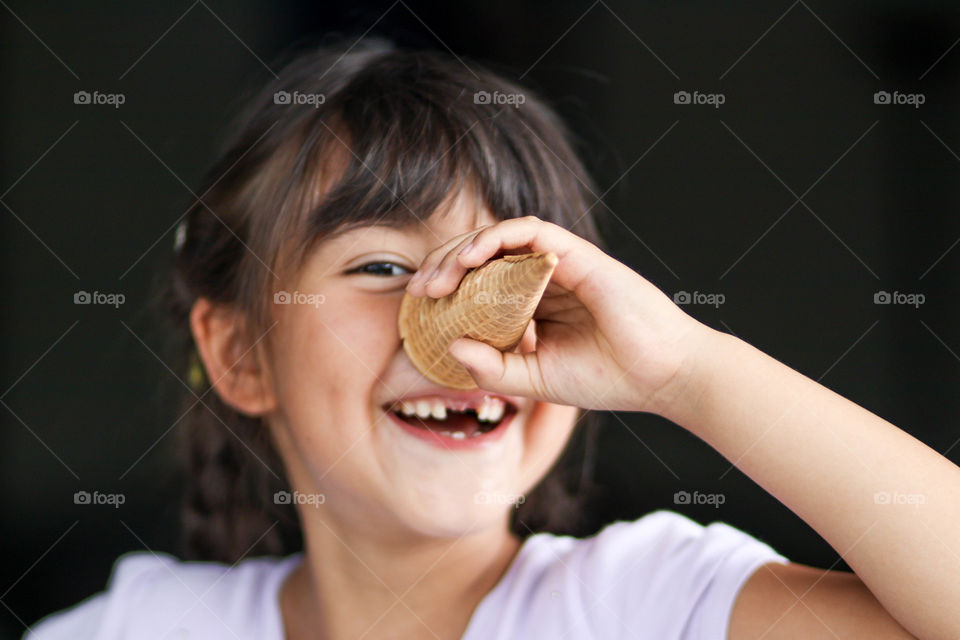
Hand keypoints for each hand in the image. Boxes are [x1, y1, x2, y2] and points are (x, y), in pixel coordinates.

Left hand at [405, 216, 708, 412]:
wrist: (661, 377)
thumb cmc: (606, 378)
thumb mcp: (535, 380)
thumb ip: (493, 368)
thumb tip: (450, 346)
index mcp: (533, 305)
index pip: (479, 283)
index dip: (446, 287)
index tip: (419, 305)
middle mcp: (542, 279)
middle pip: (482, 257)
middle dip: (444, 266)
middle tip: (419, 290)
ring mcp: (560, 264)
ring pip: (499, 238)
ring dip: (463, 251)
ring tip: (439, 278)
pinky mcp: (578, 254)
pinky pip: (529, 231)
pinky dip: (495, 237)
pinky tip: (471, 258)